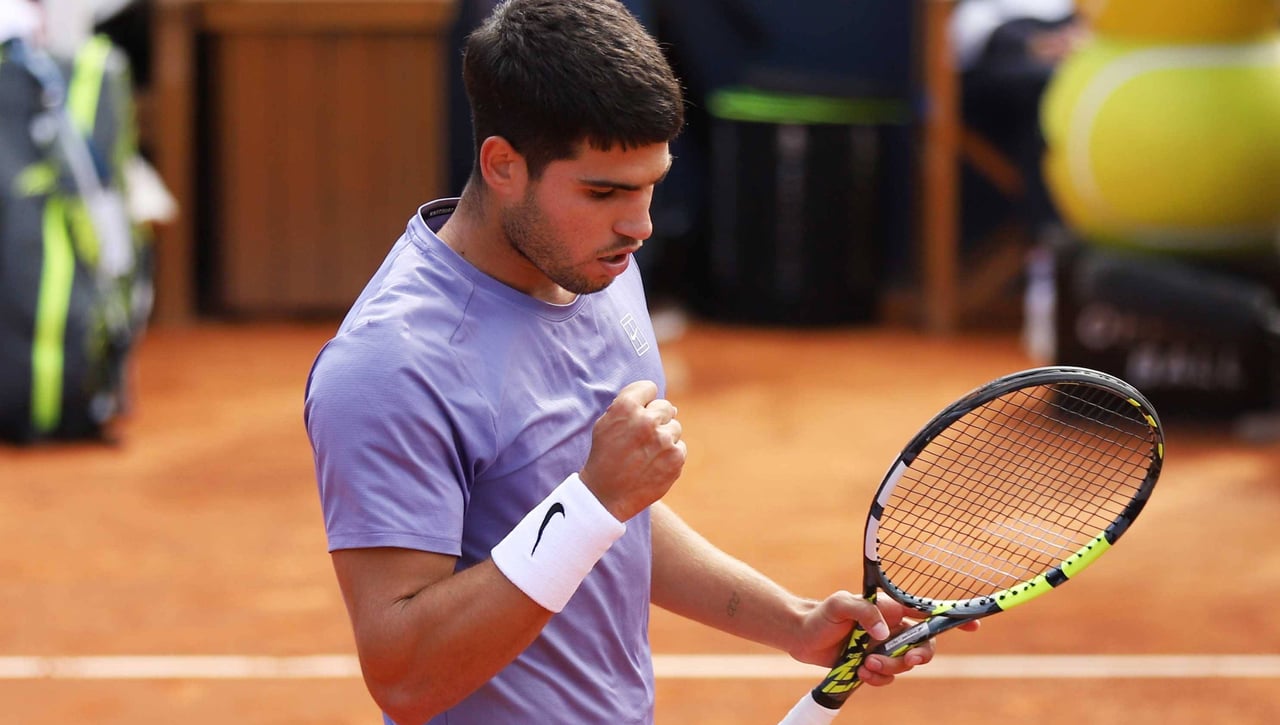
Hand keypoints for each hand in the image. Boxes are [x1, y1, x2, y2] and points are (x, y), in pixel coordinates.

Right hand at [580, 380, 685, 520]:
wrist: (606, 495)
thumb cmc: (605, 456)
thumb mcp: (605, 424)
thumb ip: (631, 406)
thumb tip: (671, 407)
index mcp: (626, 407)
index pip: (649, 388)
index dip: (643, 401)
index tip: (637, 416)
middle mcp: (647, 420)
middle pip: (665, 407)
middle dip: (655, 420)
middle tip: (641, 439)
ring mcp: (664, 440)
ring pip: (675, 427)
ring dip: (664, 438)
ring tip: (646, 454)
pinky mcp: (676, 458)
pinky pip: (680, 447)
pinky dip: (670, 455)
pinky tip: (653, 465)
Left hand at [788, 592, 979, 686]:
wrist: (801, 635)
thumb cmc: (822, 614)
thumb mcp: (840, 604)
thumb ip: (864, 612)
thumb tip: (885, 631)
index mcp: (892, 610)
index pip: (928, 612)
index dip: (952, 618)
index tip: (973, 625)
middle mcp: (893, 630)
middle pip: (925, 646)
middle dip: (919, 656)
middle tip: (906, 659)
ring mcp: (884, 649)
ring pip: (905, 665)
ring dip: (889, 668)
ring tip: (865, 663)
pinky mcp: (873, 666)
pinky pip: (888, 678)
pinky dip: (878, 678)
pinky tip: (861, 672)